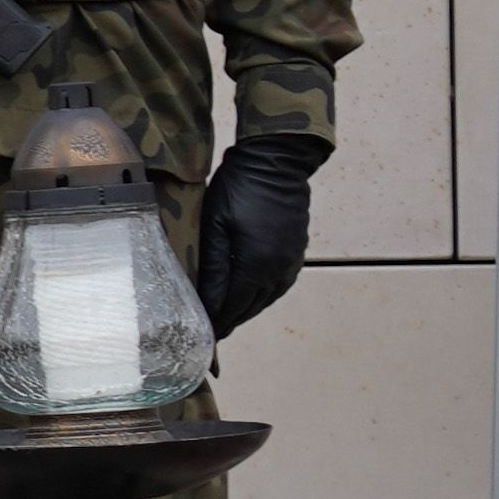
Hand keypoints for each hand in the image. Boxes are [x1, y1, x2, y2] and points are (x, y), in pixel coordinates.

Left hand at [196, 133, 321, 335]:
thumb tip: (207, 300)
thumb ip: (214, 265)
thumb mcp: (215, 225)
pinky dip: (263, 295)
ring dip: (247, 309)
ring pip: (267, 297)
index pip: (233, 305)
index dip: (217, 322)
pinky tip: (251, 296)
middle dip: (231, 320)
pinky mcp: (297, 250)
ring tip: (227, 318)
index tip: (201, 336)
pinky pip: (279, 284)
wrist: (275, 163)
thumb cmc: (237, 189)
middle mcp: (280, 268)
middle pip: (251, 305)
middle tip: (210, 334)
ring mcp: (292, 259)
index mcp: (257, 264)